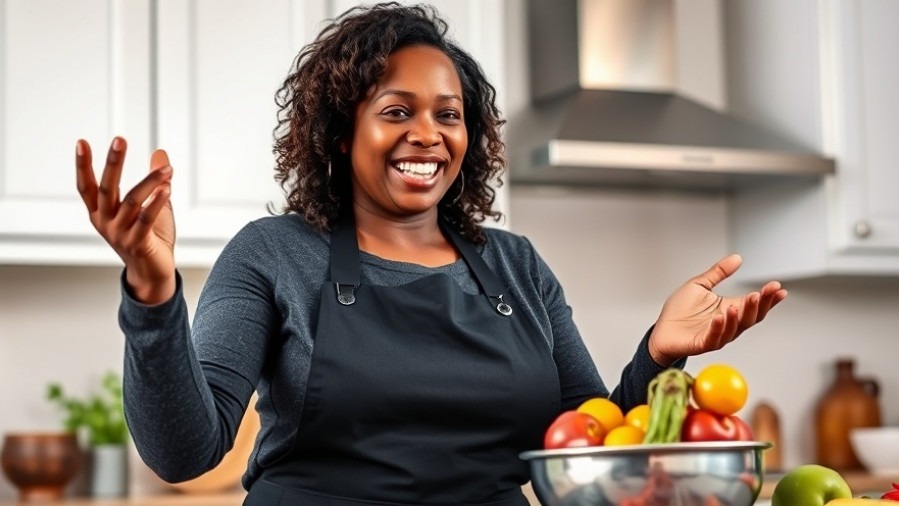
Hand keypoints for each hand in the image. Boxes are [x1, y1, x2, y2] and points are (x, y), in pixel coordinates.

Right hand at [75, 137, 176, 303]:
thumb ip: (153, 181)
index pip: (86, 185)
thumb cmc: (150, 237)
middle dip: (113, 163)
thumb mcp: (151, 204)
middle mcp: (105, 222)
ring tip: (166, 168)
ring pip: (132, 201)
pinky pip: (146, 219)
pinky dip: (157, 202)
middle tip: (119, 139)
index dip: (83, 165)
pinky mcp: (137, 243)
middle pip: (106, 188)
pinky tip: (167, 188)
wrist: (152, 273)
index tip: (81, 142)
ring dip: (150, 182)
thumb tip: (160, 153)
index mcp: (100, 212)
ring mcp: (119, 234)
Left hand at [648, 254, 786, 365]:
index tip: (778, 287)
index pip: (754, 304)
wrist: (661, 331)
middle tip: (766, 292)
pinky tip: (721, 316)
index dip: (768, 297)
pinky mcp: (702, 343)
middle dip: (760, 304)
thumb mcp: (700, 285)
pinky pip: (714, 337)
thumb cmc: (680, 311)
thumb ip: (718, 273)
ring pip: (735, 328)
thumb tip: (737, 258)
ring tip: (746, 300)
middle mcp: (727, 323)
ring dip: (742, 314)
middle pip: (750, 316)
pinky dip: (719, 327)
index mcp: (729, 309)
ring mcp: (716, 334)